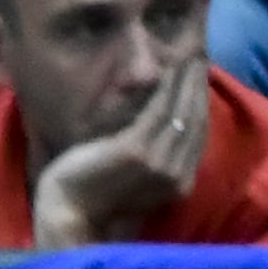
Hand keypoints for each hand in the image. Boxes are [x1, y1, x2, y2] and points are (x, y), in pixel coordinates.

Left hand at [33, 49, 208, 247]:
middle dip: (198, 84)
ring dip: (186, 78)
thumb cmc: (91, 198)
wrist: (67, 216)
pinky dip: (166, 86)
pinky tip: (168, 66)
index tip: (199, 76)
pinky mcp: (136, 150)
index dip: (200, 102)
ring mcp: (158, 162)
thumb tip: (161, 120)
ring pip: (181, 110)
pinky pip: (158, 109)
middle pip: (194, 118)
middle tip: (199, 53)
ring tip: (188, 52)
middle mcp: (175, 173)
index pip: (196, 134)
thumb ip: (153, 155)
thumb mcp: (133, 177)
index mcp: (178, 183)